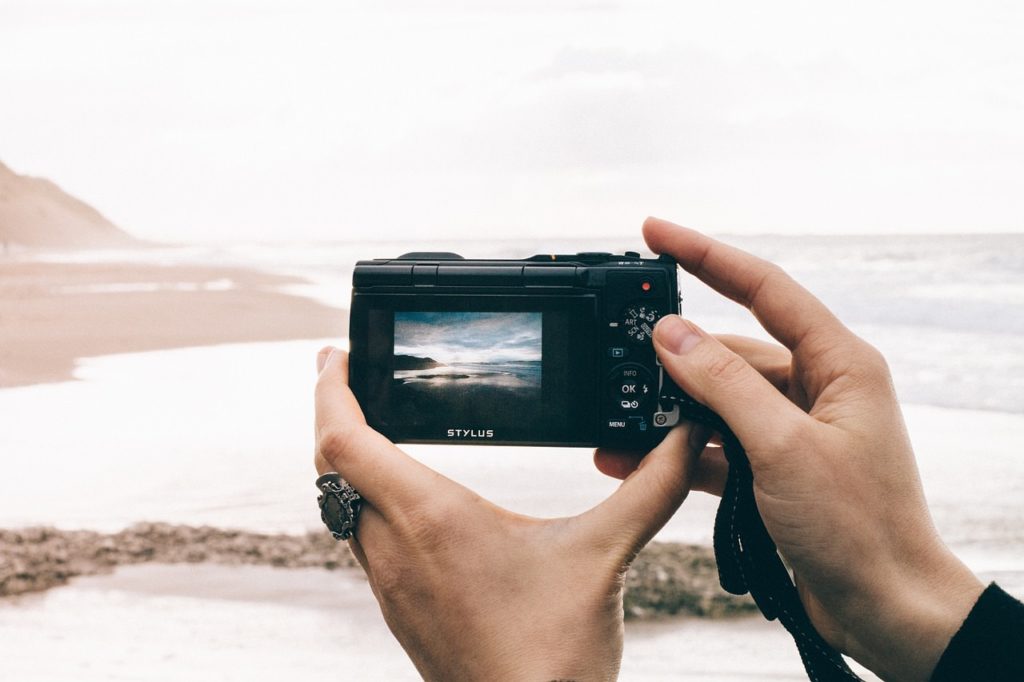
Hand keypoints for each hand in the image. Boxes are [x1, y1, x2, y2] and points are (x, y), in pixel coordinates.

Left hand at [314, 348, 706, 680]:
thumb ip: (648, 488)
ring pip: (342, 503)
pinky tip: (403, 497)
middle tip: (349, 373)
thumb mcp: (603, 555)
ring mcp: (390, 583)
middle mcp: (393, 548)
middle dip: (335, 411)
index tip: (339, 353)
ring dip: (348, 458)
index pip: (344, 439)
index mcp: (430, 519)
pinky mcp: (400, 609)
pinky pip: (362, 537)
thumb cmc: (553, 657)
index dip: (331, 388)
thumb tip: (686, 438)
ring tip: (370, 422)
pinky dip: (366, 498)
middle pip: (330, 465)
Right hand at [596, 218, 983, 681]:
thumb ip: (724, 384)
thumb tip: (671, 333)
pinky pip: (716, 443)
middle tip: (621, 351)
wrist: (885, 611)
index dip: (705, 254)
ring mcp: (793, 429)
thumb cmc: (860, 529)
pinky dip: (678, 450)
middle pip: (732, 348)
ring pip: (717, 400)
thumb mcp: (783, 447)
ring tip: (618, 420)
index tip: (655, 233)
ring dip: (669, 410)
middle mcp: (817, 387)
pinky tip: (635, 458)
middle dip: (676, 355)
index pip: (763, 286)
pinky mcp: (774, 466)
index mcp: (838, 363)